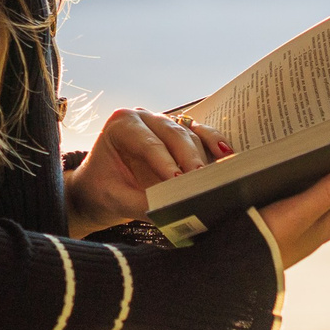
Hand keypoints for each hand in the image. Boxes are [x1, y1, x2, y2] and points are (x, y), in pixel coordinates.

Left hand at [66, 108, 229, 237]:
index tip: (178, 180)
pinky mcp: (180, 134)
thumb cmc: (103, 190)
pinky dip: (214, 144)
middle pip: (172, 134)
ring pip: (189, 134)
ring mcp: (164, 123)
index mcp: (121, 124)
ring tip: (216, 174)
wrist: (101, 188)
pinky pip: (201, 135)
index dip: (164, 161)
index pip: (147, 143)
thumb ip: (142, 204)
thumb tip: (173, 212)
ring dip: (203, 155)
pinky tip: (227, 155)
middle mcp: (144, 117)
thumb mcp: (116, 199)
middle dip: (188, 157)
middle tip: (200, 179)